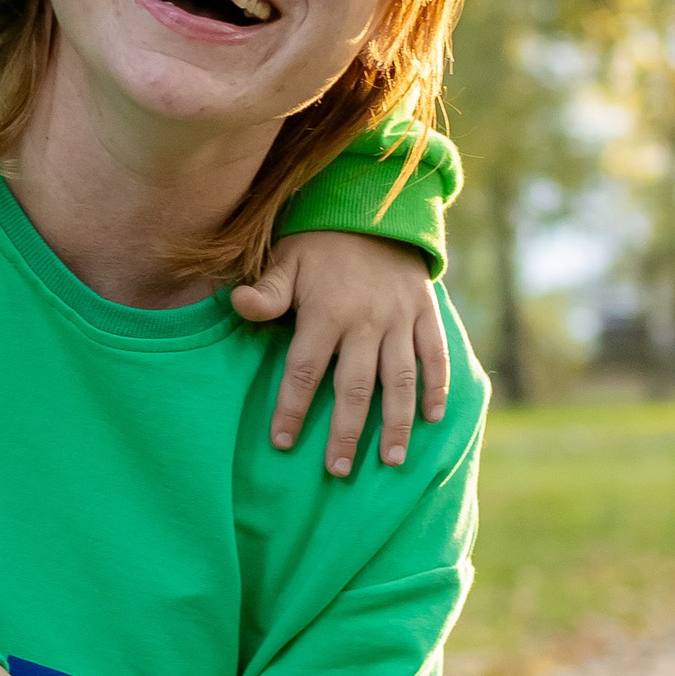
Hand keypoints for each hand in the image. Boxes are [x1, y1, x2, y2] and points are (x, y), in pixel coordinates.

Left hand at [231, 231, 448, 472]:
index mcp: (327, 312)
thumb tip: (236, 304)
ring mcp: (400, 318)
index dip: (292, 408)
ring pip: (399, 379)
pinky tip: (434, 419)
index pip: (305, 370)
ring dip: (397, 423)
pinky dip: (437, 386)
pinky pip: (435, 354)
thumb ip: (267, 291)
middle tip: (338, 469)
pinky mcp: (425, 312)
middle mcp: (366, 321)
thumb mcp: (287, 260)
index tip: (283, 442)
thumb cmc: (319, 242)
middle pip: (354, 387)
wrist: (373, 206)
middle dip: (346, 432)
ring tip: (392, 460)